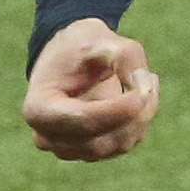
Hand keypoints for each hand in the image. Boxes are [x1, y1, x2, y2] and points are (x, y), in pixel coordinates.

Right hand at [21, 18, 159, 161]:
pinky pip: (124, 144)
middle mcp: (47, 135)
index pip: (81, 120)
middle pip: (99, 139)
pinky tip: (137, 95)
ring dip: (140, 116)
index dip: (116, 111)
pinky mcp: (90, 151)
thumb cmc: (80, 46)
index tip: (144, 93)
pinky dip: (138, 121)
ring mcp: (68, 148)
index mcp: (38, 107)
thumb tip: (146, 90)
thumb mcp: (101, 39)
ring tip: (145, 78)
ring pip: (116, 145)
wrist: (70, 56)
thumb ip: (126, 58)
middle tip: (150, 78)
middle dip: (132, 113)